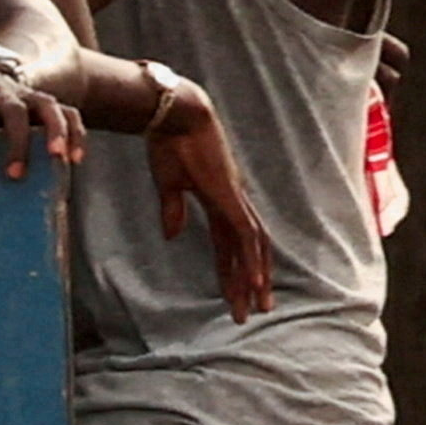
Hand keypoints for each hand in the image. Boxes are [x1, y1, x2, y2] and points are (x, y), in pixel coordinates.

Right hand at [146, 85, 276, 324]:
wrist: (174, 113)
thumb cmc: (168, 142)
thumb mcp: (167, 184)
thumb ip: (172, 210)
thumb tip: (172, 234)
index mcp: (219, 201)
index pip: (231, 245)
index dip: (234, 271)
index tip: (235, 296)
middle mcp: (233, 202)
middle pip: (249, 250)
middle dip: (253, 282)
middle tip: (257, 310)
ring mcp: (234, 198)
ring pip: (253, 246)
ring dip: (255, 278)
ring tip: (258, 306)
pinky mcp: (228, 196)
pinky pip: (244, 234)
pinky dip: (250, 259)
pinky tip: (253, 281)